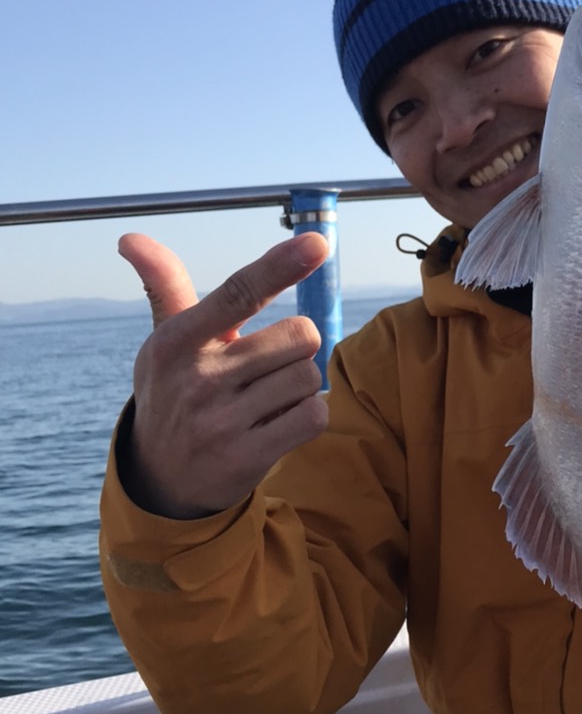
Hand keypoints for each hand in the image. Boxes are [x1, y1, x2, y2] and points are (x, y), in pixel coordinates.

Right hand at [118, 232, 331, 518]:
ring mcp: (222, 420)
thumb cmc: (175, 390)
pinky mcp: (247, 456)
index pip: (238, 293)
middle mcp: (198, 378)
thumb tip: (131, 237)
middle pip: (299, 336)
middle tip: (268, 365)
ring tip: (264, 398)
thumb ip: (165, 285)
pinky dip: (307, 416)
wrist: (161, 476)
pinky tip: (277, 423)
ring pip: (309, 378)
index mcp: (179, 340)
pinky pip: (313, 416)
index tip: (317, 243)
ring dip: (299, 386)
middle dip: (297, 347)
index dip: (279, 266)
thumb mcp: (166, 340)